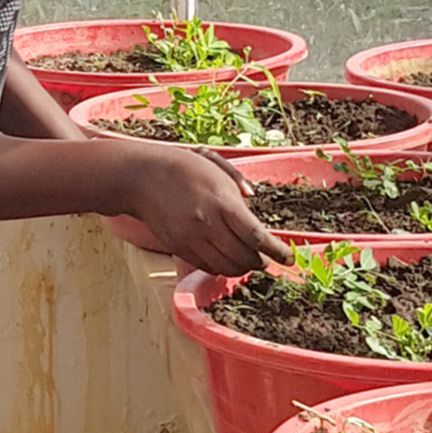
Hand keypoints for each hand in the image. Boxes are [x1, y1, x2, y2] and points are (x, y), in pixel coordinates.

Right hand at [120, 144, 293, 275]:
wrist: (142, 177)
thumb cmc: (182, 166)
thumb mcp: (215, 164)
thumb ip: (237, 182)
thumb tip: (253, 199)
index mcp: (222, 202)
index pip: (257, 236)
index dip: (276, 251)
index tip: (289, 258)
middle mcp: (208, 224)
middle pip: (244, 257)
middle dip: (261, 261)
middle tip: (267, 258)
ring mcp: (192, 239)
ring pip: (226, 267)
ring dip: (242, 267)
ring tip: (248, 260)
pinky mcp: (179, 247)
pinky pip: (207, 267)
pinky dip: (222, 268)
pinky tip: (227, 259)